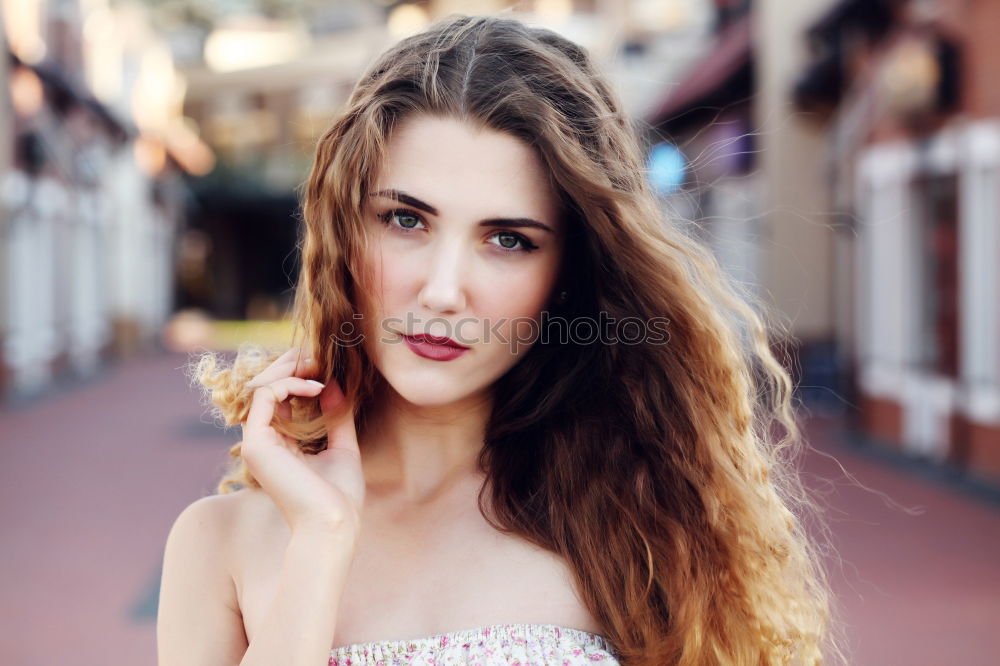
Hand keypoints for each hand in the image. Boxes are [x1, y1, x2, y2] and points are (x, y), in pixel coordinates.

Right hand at [241, 347, 364, 540]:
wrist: (333, 525)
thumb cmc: (340, 497)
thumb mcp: (343, 447)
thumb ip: (336, 416)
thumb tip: (334, 384)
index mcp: (280, 446)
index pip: (279, 398)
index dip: (298, 375)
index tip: (325, 366)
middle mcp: (263, 444)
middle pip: (265, 388)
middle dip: (291, 366)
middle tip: (318, 355)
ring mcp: (256, 444)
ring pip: (261, 387)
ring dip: (290, 368)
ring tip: (317, 364)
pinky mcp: (256, 444)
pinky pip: (264, 396)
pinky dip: (290, 383)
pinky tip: (316, 387)